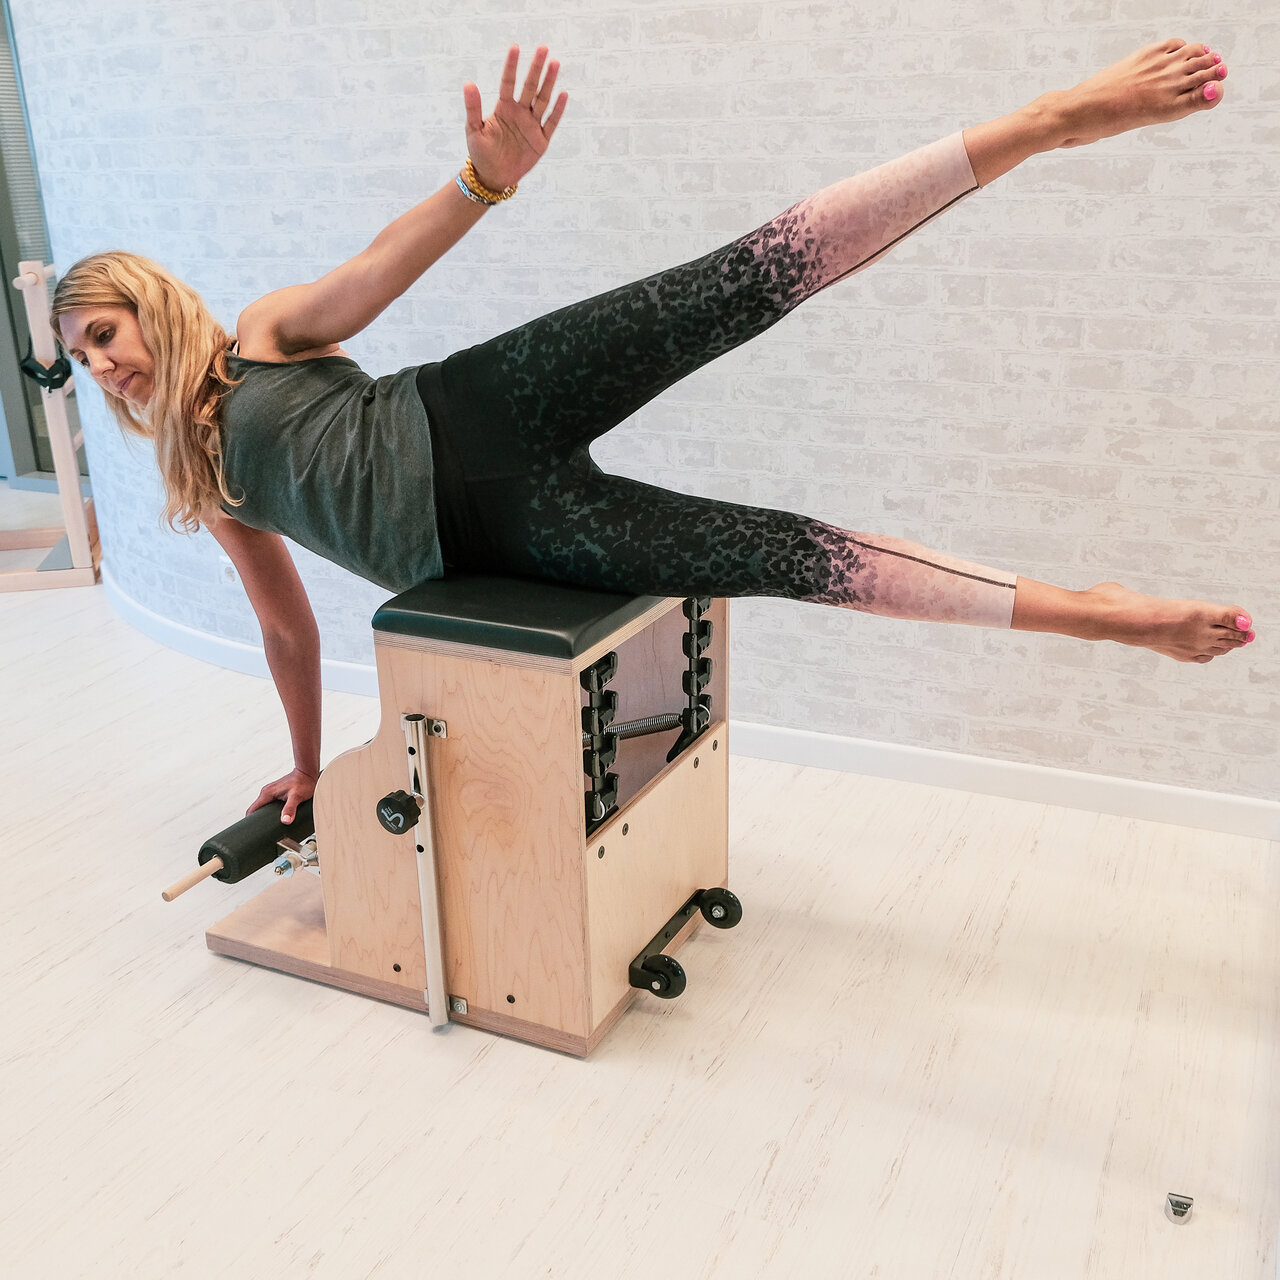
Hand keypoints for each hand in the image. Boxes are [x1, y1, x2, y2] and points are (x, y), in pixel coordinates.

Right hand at [246, 767, 316, 824]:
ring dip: (265, 815)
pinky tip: (277, 816)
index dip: (250, 821)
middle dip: (258, 820)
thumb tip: (285, 821)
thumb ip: (290, 808)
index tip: (252, 830)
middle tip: (263, 830)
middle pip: (256, 809)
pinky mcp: (276, 792)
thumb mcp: (297, 797)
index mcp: (267, 793)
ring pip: (263, 806)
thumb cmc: (303, 782)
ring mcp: (271, 791)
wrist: (307, 772)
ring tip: (270, 825)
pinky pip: (269, 803)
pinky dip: (270, 810)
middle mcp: (267, 792)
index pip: (252, 809)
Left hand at [463, 44, 567, 191]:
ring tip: (555, 64)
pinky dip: (557, 110)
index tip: (516, 48)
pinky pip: (551, 123)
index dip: (512, 66)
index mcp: (503, 108)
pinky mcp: (540, 141)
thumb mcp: (474, 130)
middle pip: (530, 87)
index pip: (508, 83)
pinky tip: (562, 94)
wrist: (493, 176)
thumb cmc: (480, 153)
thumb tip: (468, 83)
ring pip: (542, 100)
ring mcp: (531, 125)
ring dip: (549, 83)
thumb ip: (473, 107)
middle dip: (536, 68)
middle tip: (543, 49)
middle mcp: (519, 113)